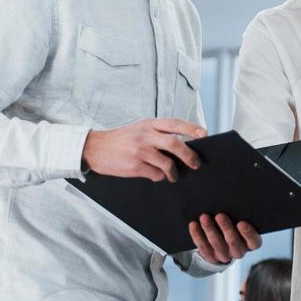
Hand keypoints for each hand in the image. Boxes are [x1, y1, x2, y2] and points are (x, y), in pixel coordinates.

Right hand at [82, 118, 206, 182]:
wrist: (96, 148)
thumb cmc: (121, 140)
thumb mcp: (139, 129)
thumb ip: (158, 134)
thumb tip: (181, 146)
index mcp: (149, 124)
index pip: (175, 124)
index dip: (192, 128)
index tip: (204, 134)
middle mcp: (146, 135)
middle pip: (175, 144)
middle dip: (189, 156)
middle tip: (195, 164)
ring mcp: (140, 151)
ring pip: (167, 164)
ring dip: (173, 173)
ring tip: (173, 176)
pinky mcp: (135, 166)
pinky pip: (156, 175)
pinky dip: (159, 177)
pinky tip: (155, 175)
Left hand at [188, 213, 260, 264]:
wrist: (222, 238)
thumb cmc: (235, 222)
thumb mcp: (241, 218)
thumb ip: (240, 212)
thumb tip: (234, 195)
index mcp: (251, 243)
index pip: (254, 241)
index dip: (248, 234)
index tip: (241, 223)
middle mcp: (239, 251)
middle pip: (234, 243)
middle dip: (226, 228)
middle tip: (220, 215)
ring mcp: (224, 255)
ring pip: (217, 244)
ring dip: (210, 229)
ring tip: (204, 217)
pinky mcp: (211, 257)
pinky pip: (203, 247)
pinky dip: (198, 235)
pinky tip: (194, 224)